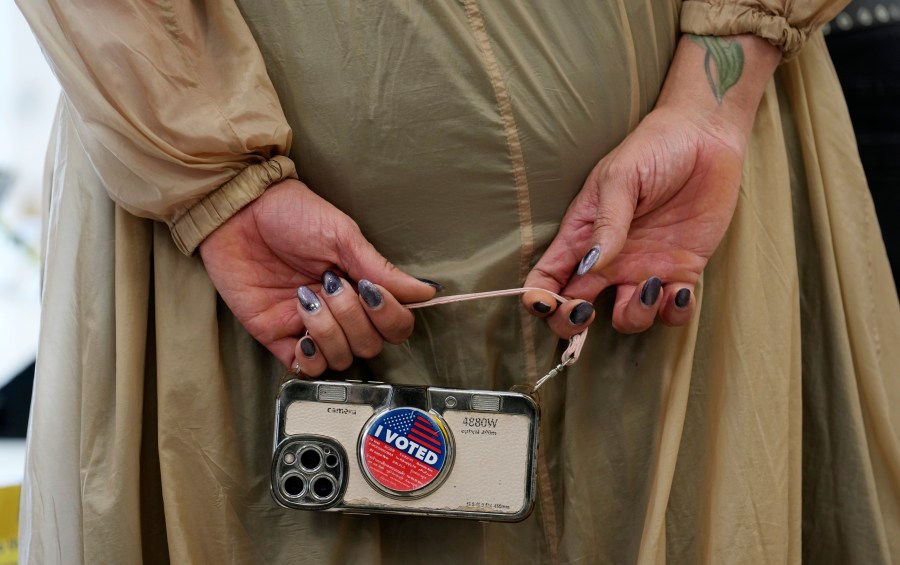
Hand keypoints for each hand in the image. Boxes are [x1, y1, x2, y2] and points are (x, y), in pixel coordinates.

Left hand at [199, 179, 435, 370]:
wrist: (238, 211)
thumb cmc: (292, 213)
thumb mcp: (342, 235)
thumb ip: (381, 269)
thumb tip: (426, 292)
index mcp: (362, 286)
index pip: (395, 324)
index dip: (389, 316)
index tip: (370, 289)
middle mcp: (341, 311)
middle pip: (370, 345)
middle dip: (353, 318)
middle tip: (330, 285)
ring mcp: (310, 326)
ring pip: (341, 358)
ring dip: (329, 332)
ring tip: (307, 299)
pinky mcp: (277, 336)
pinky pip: (305, 368)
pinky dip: (309, 356)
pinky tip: (300, 332)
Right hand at [523, 34, 779, 336]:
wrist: (707, 136)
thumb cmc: (654, 148)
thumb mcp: (620, 178)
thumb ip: (606, 223)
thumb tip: (591, 266)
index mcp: (583, 236)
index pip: (547, 277)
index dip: (539, 299)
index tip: (546, 304)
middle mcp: (609, 261)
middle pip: (576, 309)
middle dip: (573, 324)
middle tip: (587, 311)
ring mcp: (645, 269)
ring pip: (627, 319)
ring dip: (634, 317)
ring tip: (651, 287)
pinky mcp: (683, 272)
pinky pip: (673, 312)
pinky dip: (674, 313)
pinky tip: (681, 291)